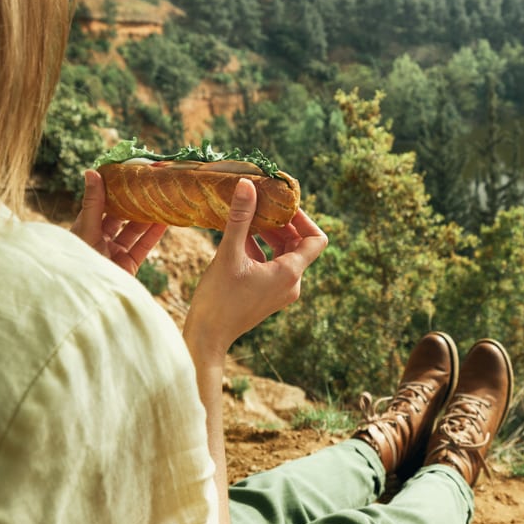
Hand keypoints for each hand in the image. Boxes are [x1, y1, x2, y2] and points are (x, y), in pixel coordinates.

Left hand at [71, 169, 167, 275]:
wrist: (90, 298)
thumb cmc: (80, 262)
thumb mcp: (86, 229)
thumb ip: (93, 203)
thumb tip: (91, 171)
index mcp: (85, 229)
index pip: (100, 204)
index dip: (113, 189)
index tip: (127, 174)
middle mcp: (100, 240)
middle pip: (120, 216)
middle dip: (134, 202)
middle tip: (149, 185)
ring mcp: (115, 253)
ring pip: (134, 230)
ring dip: (147, 216)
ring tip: (161, 199)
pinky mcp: (129, 265)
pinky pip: (143, 246)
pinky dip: (154, 233)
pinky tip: (165, 220)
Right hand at [183, 178, 327, 358]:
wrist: (206, 339)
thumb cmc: (217, 300)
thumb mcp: (228, 254)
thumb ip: (240, 218)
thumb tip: (248, 184)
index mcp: (290, 273)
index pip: (316, 239)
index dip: (304, 218)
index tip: (283, 204)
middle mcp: (291, 283)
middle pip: (300, 244)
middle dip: (283, 222)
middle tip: (264, 203)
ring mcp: (280, 290)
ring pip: (284, 253)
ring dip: (270, 234)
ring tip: (250, 216)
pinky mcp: (267, 294)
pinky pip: (272, 264)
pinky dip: (261, 248)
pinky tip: (240, 236)